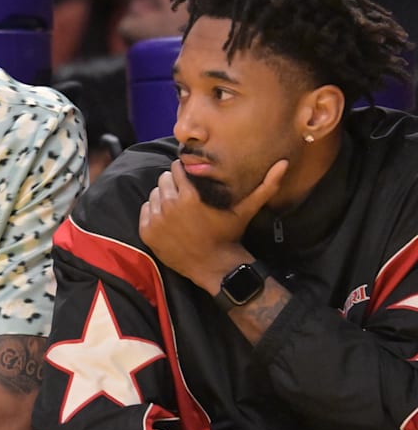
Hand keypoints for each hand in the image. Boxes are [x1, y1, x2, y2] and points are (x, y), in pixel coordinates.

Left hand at [139, 159, 287, 290]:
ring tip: (177, 208)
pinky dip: (153, 212)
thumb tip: (285, 163)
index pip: (177, 169)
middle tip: (184, 195)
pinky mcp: (147, 231)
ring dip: (162, 197)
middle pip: (163, 180)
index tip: (190, 179)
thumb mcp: (246, 210)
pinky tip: (168, 220)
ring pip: (153, 194)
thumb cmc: (228, 235)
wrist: (214, 267)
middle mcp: (169, 205)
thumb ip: (265, 186)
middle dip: (172, 184)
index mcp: (188, 196)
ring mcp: (156, 219)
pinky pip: (145, 210)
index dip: (183, 172)